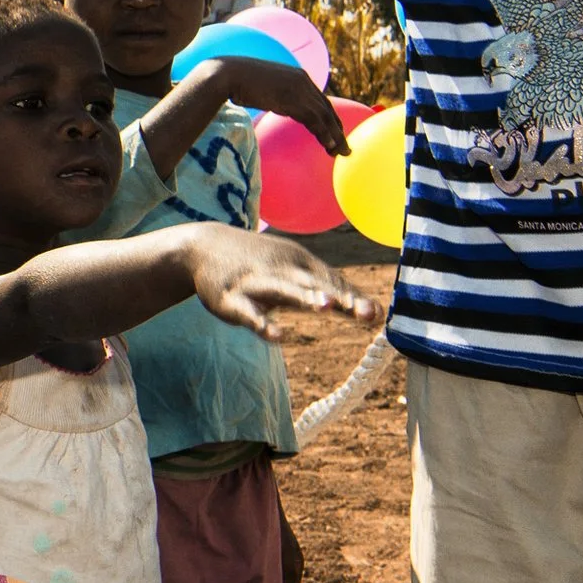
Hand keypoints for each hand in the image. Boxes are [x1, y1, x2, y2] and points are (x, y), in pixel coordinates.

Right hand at [186, 226, 378, 340]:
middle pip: (314, 284)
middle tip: (364, 312)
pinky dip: (262, 323)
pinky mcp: (230, 299)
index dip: (353, 298)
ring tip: (327, 307)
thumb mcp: (296, 271)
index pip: (331, 281)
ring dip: (305, 298)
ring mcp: (255, 283)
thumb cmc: (261, 264)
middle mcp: (281, 269)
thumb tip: (380, 314)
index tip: (377, 316)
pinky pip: (248, 313)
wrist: (202, 246)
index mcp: (300, 262)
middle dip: (338, 297)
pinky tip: (277, 336)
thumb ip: (334, 292)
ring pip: (284, 291)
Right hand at [193, 57, 353, 155]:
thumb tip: (273, 103)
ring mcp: (300, 89)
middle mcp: (304, 80)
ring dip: (335, 136)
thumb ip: (274, 94)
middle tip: (343, 146)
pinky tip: (330, 146)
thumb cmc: (236, 81)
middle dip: (337, 128)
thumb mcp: (262, 87)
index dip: (329, 117)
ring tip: (341, 152)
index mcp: (298, 76)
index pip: (320, 100)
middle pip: (327, 108)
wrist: (228, 74)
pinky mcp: (293, 99)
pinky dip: (325, 134)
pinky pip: (315, 120)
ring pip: (325, 115)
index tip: (334, 132)